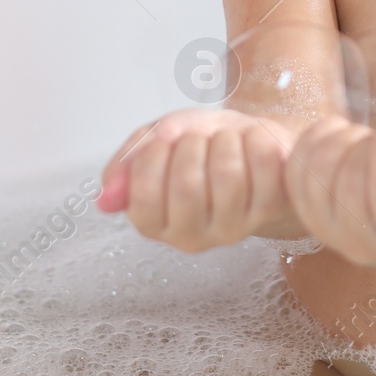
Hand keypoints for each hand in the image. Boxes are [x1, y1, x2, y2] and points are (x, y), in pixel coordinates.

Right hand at [96, 108, 296, 253]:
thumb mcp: (157, 140)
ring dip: (225, 139)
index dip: (153, 155)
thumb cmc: (202, 143)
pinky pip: (264, 166)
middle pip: (187, 184)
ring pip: (227, 174)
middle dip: (192, 144)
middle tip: (199, 138)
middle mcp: (191, 236)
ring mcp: (233, 228)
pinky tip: (252, 142)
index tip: (165, 140)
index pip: (144, 195)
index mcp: (155, 223)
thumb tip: (105, 199)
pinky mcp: (269, 211)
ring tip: (226, 139)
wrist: (252, 140)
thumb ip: (128, 163)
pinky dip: (256, 138)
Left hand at [284, 113, 375, 265]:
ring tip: (365, 137)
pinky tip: (340, 132)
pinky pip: (297, 163)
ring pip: (319, 171)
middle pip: (351, 184)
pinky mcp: (300, 208)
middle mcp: (360, 246)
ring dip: (343, 139)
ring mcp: (323, 229)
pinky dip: (317, 136)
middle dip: (367, 145)